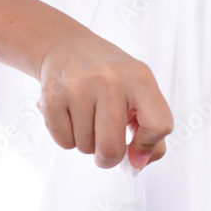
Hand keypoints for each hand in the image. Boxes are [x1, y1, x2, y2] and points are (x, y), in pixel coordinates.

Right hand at [36, 31, 173, 169]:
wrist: (68, 48)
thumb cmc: (108, 75)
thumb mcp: (139, 90)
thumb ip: (150, 128)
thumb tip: (138, 163)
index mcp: (139, 78)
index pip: (159, 125)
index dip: (148, 146)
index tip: (136, 148)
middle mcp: (109, 80)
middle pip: (112, 147)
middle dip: (109, 157)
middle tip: (106, 145)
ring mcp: (78, 88)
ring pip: (86, 147)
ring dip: (87, 142)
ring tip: (87, 116)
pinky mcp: (51, 98)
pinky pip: (64, 142)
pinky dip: (68, 137)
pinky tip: (71, 114)